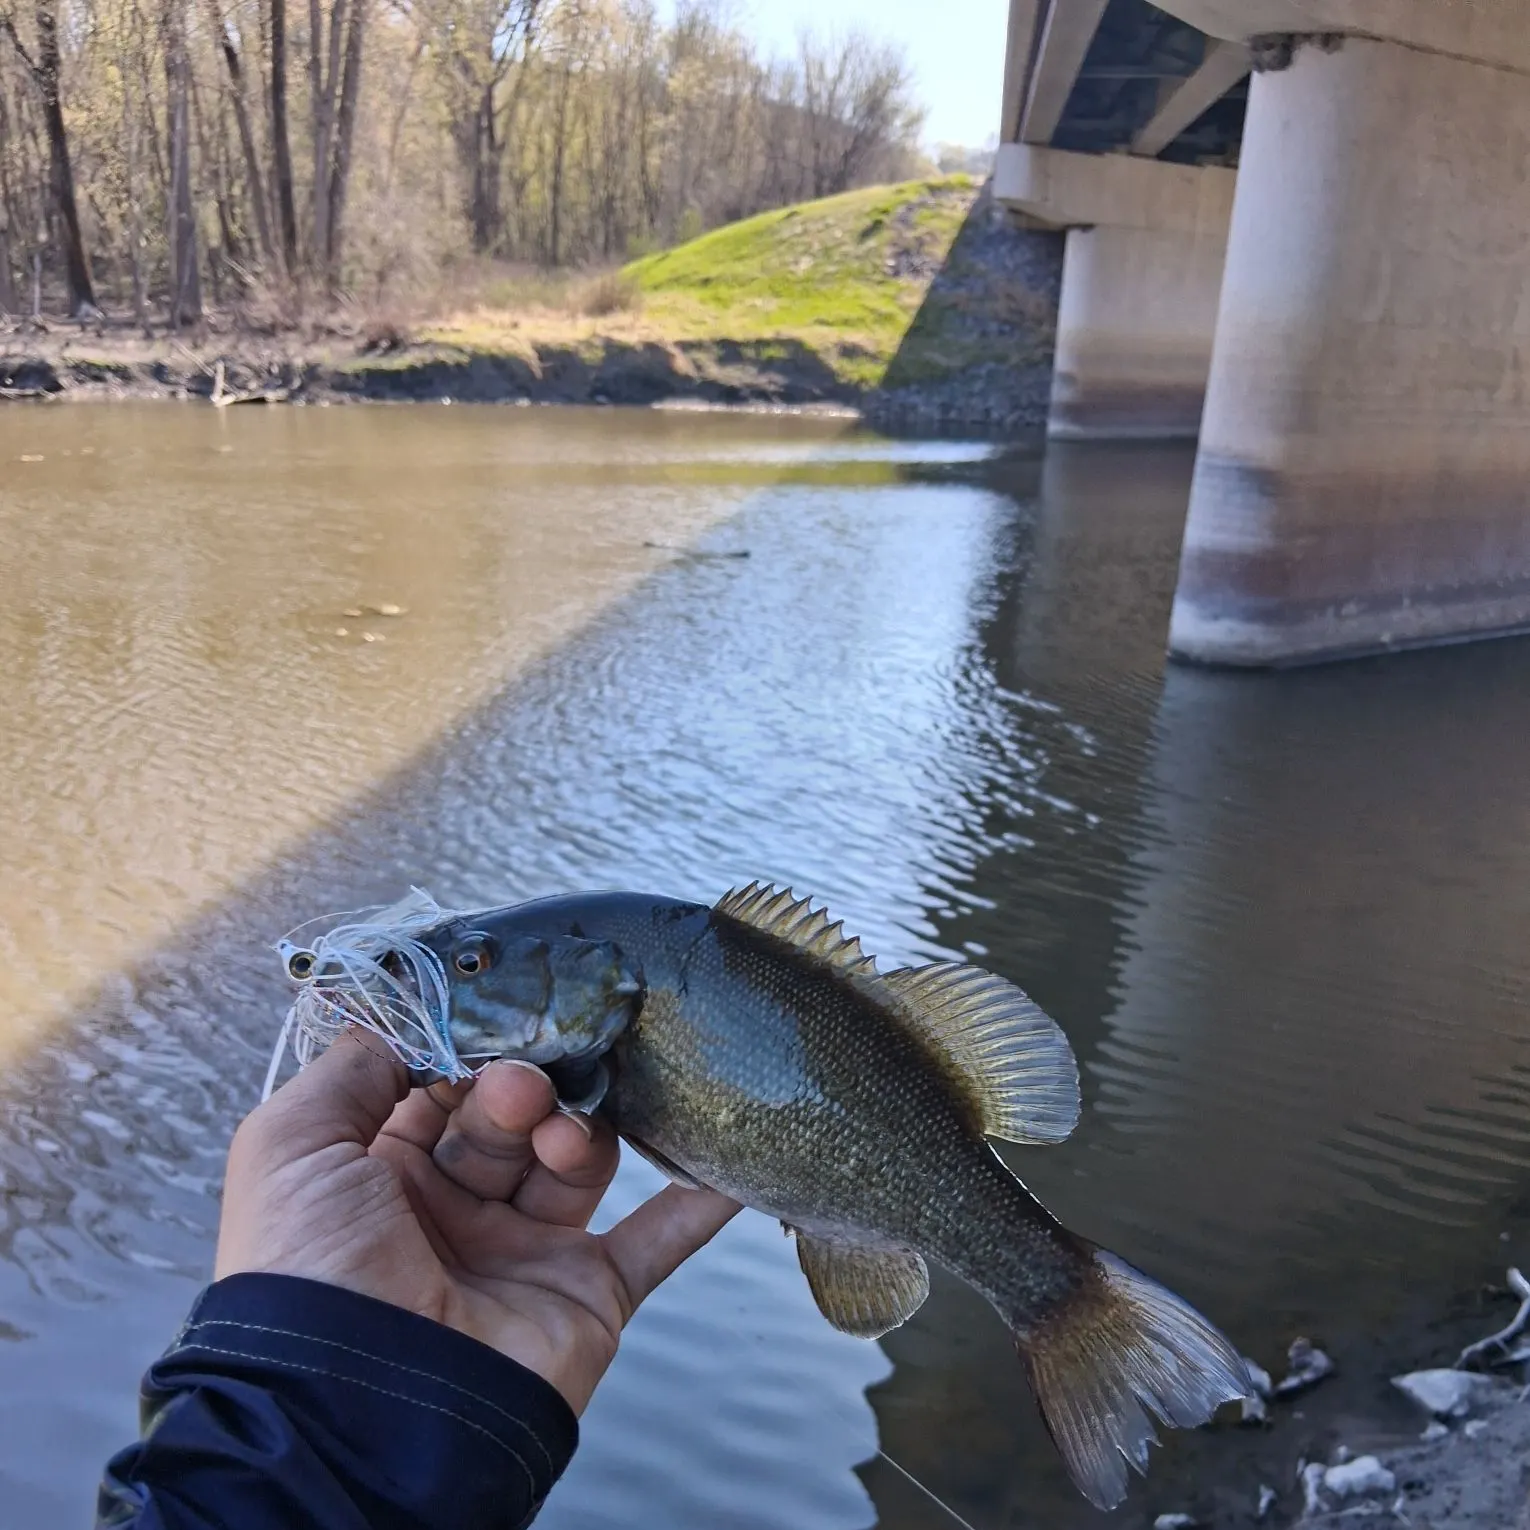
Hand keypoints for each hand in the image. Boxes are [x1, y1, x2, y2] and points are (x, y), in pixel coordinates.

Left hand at [215, 1032, 740, 1412]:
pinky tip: (726, 1160)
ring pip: (578, 1158)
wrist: (360, 1411)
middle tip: (522, 1089)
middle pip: (511, 1115)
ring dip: (582, 1131)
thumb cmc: (310, 1269)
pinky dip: (696, 1203)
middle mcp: (456, 1208)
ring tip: (564, 1138)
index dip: (469, 1049)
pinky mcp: (586, 1295)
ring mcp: (524, 1252)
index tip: (494, 1019)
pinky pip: (657, 1241)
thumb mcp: (291, 1145)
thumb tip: (408, 1013)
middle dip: (521, 1088)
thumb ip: (350, 1066)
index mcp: (385, 1173)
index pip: (444, 1085)